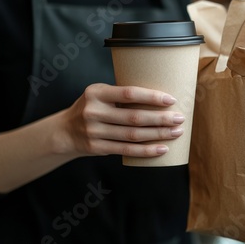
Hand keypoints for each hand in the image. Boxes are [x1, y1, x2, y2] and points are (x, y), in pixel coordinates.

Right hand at [60, 83, 183, 157]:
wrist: (65, 131)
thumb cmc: (92, 108)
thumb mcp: (100, 95)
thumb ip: (121, 95)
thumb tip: (160, 96)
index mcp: (97, 92)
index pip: (129, 93)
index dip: (152, 97)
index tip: (171, 100)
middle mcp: (94, 111)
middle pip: (134, 117)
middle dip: (161, 118)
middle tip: (180, 118)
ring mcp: (94, 131)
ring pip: (133, 135)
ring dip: (158, 134)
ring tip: (176, 132)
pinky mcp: (97, 147)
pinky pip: (126, 150)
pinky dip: (146, 150)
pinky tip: (162, 149)